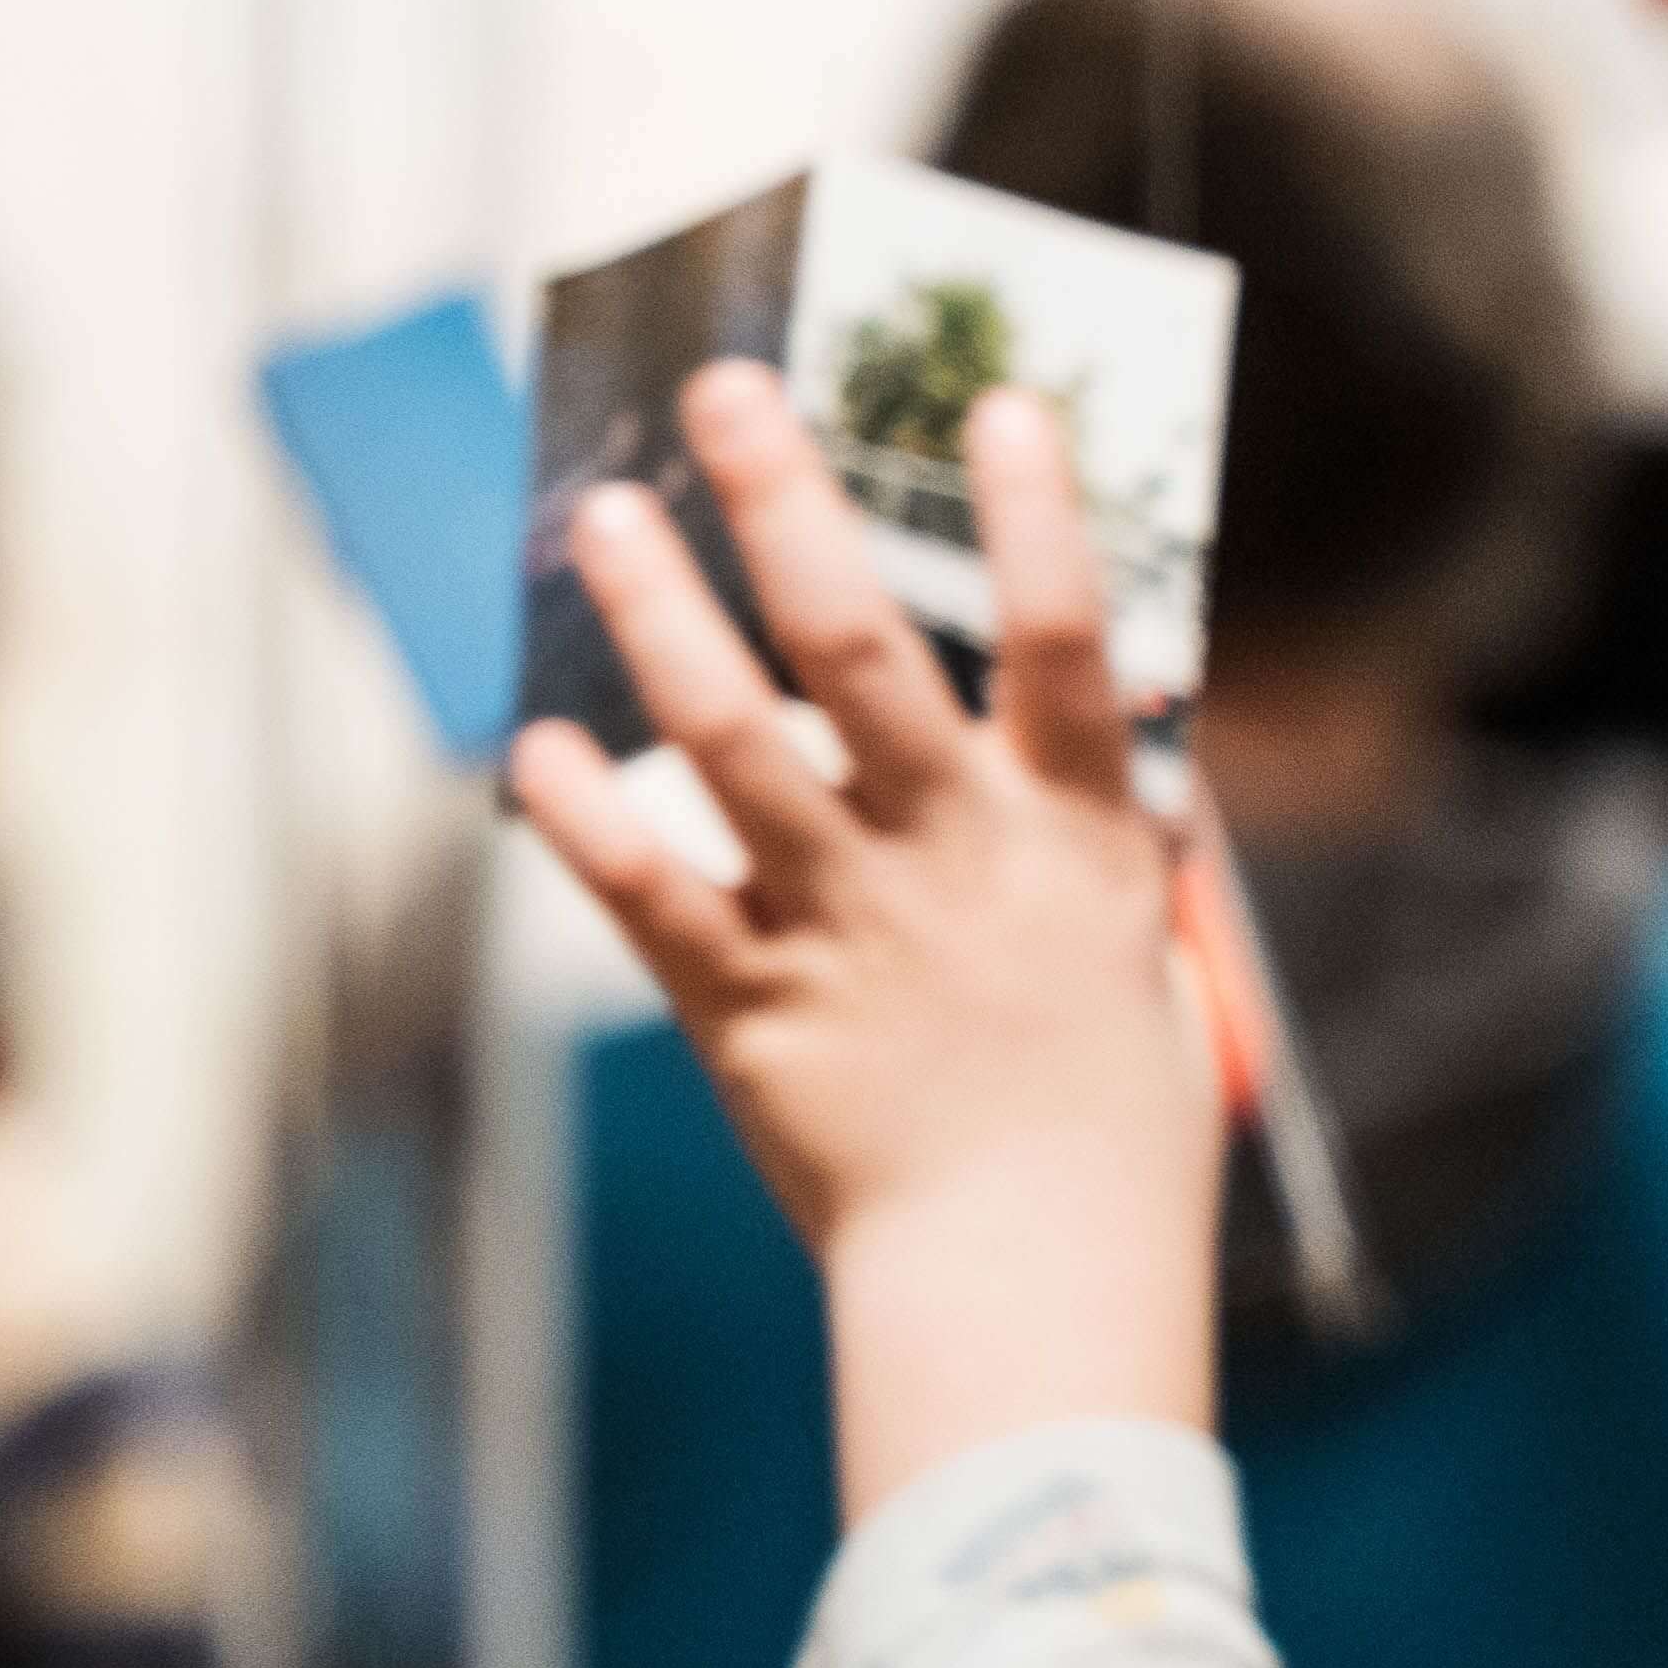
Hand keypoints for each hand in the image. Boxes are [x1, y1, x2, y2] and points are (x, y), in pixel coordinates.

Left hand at [508, 362, 1219, 1513]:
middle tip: (727, 392)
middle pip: (861, 652)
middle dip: (787, 507)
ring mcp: (845, 928)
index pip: (1065, 648)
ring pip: (729, 743)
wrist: (1031, 1275)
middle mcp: (955, 861)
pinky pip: (648, 891)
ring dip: (658, 616)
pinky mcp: (749, 1005)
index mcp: (1073, 841)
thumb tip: (1078, 721)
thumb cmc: (1102, 1114)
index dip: (1035, 522)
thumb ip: (1087, 831)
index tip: (998, 403)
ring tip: (601, 513)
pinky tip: (534, 743)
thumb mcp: (1132, 950)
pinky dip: (582, 815)